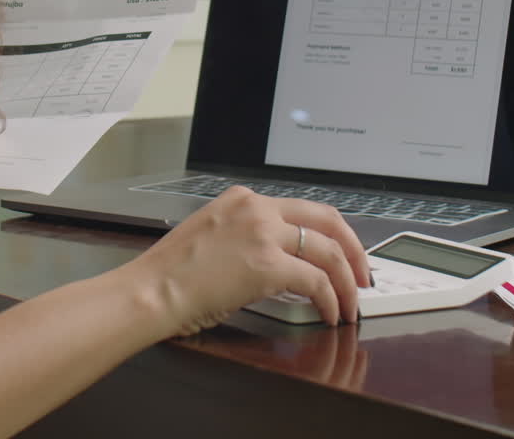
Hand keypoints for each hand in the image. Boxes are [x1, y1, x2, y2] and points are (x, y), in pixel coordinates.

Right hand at [121, 185, 371, 335]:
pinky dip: (330, 300)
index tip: (340, 254)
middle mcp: (256, 208)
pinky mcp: (267, 265)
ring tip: (351, 304)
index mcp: (242, 199)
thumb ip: (245, 237)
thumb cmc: (170, 274)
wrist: (150, 291)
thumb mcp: (211, 235)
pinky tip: (329, 314)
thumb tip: (278, 260)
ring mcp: (263, 234)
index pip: (302, 209)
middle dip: (353, 250)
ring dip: (347, 281)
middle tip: (362, 276)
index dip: (330, 234)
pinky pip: (317, 281)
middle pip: (327, 220)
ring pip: (328, 251)